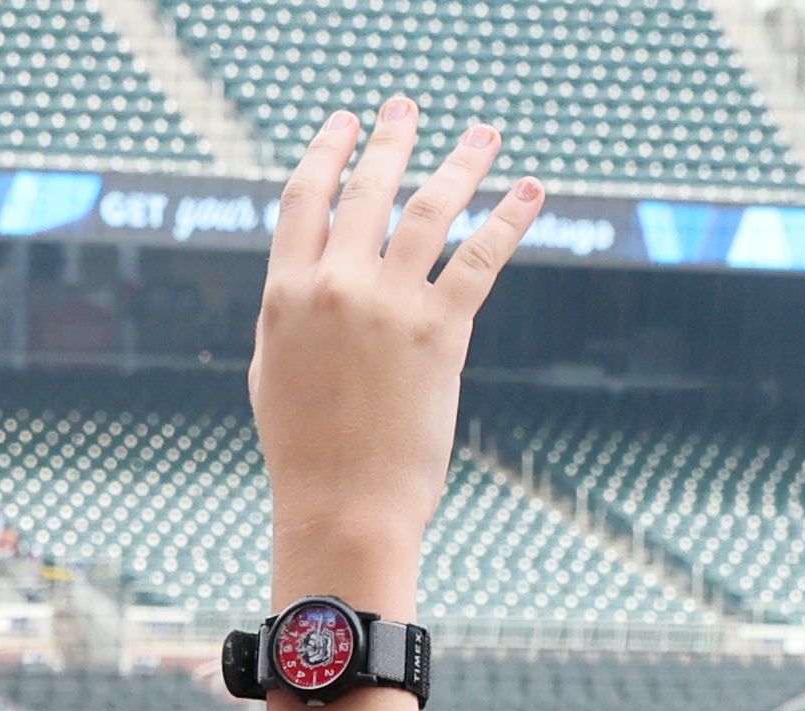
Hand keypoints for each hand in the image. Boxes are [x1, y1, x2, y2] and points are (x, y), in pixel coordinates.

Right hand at [249, 102, 545, 607]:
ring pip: (429, 210)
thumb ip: (290, 317)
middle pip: (367, 190)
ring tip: (484, 135)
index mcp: (284, 294)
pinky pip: (480, 258)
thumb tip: (306, 282)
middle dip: (391, 139)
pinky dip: (510, 219)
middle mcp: (333, 287)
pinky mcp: (439, 332)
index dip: (325, 153)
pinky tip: (531, 191)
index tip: (343, 124)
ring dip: (461, 163)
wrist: (344, 508)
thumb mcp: (274, 374)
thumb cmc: (308, 455)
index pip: (303, 200)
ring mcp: (387, 305)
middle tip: (406, 107)